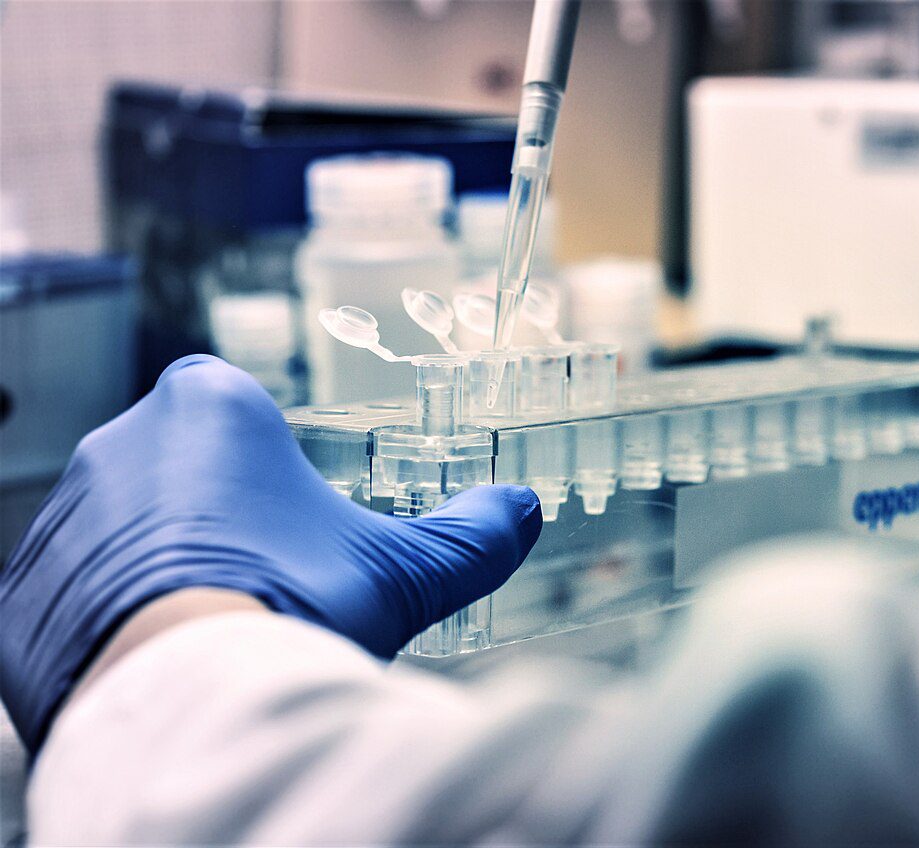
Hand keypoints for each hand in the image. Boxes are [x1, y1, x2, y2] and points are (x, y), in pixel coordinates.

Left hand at [0, 355, 541, 753]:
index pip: (229, 404)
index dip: (260, 455)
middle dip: (212, 513)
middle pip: (175, 466)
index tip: (283, 508)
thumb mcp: (404, 571)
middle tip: (260, 575)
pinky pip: (68, 594)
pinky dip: (105, 621)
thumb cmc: (295, 607)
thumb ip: (472, 535)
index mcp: (209, 408)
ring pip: (119, 529)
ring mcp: (60, 519)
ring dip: (157, 564)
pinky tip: (158, 658)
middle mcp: (120, 444)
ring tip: (212, 626)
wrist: (191, 703)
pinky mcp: (19, 595)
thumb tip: (524, 510)